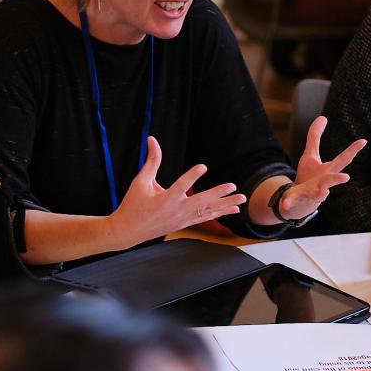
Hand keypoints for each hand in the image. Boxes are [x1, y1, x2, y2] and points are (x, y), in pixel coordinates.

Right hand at [106, 136, 246, 248]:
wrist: (128, 231)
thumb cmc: (133, 204)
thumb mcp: (140, 181)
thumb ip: (151, 161)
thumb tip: (152, 139)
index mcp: (164, 200)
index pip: (180, 186)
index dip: (191, 176)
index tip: (203, 167)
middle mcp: (176, 211)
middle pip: (201, 202)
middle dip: (218, 194)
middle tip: (234, 186)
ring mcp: (182, 219)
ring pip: (207, 212)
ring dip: (225, 205)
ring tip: (241, 199)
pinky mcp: (184, 223)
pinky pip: (205, 218)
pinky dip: (219, 213)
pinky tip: (232, 209)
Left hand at [280, 117, 365, 219]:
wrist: (298, 202)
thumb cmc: (309, 178)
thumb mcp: (310, 155)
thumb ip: (315, 137)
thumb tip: (323, 117)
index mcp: (328, 172)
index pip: (342, 160)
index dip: (352, 150)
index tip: (363, 140)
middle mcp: (322, 183)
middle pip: (332, 180)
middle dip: (338, 179)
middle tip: (346, 177)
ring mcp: (310, 193)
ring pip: (317, 194)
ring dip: (321, 193)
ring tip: (324, 191)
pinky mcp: (297, 199)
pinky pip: (292, 201)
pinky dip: (289, 202)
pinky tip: (285, 204)